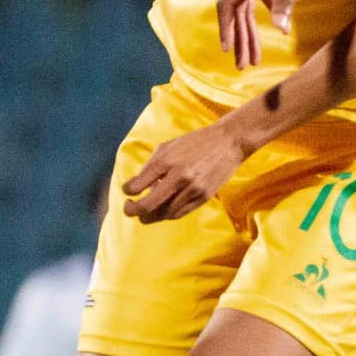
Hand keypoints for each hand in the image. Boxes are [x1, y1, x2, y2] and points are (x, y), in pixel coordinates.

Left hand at [122, 119, 251, 221]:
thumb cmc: (194, 142)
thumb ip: (151, 166)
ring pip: (163, 213)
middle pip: (147, 206)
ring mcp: (192, 189)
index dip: (127, 191)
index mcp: (165, 161)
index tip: (127, 191)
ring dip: (151, 213)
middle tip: (128, 208)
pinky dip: (167, 213)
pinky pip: (179, 213)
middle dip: (132, 210)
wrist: (228, 141)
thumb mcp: (167, 147)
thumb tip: (137, 186)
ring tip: (148, 206)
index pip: (136, 186)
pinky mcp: (204, 197)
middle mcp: (178, 177)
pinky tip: (164, 206)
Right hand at [217, 0, 324, 66]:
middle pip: (235, 11)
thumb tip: (280, 30)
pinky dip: (263, 18)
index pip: (227, 4)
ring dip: (249, 33)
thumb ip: (284, 3)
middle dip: (240, 38)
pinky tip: (269, 33)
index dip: (226, 27)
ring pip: (245, 10)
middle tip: (241, 65)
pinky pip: (256, 3)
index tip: (228, 49)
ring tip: (252, 59)